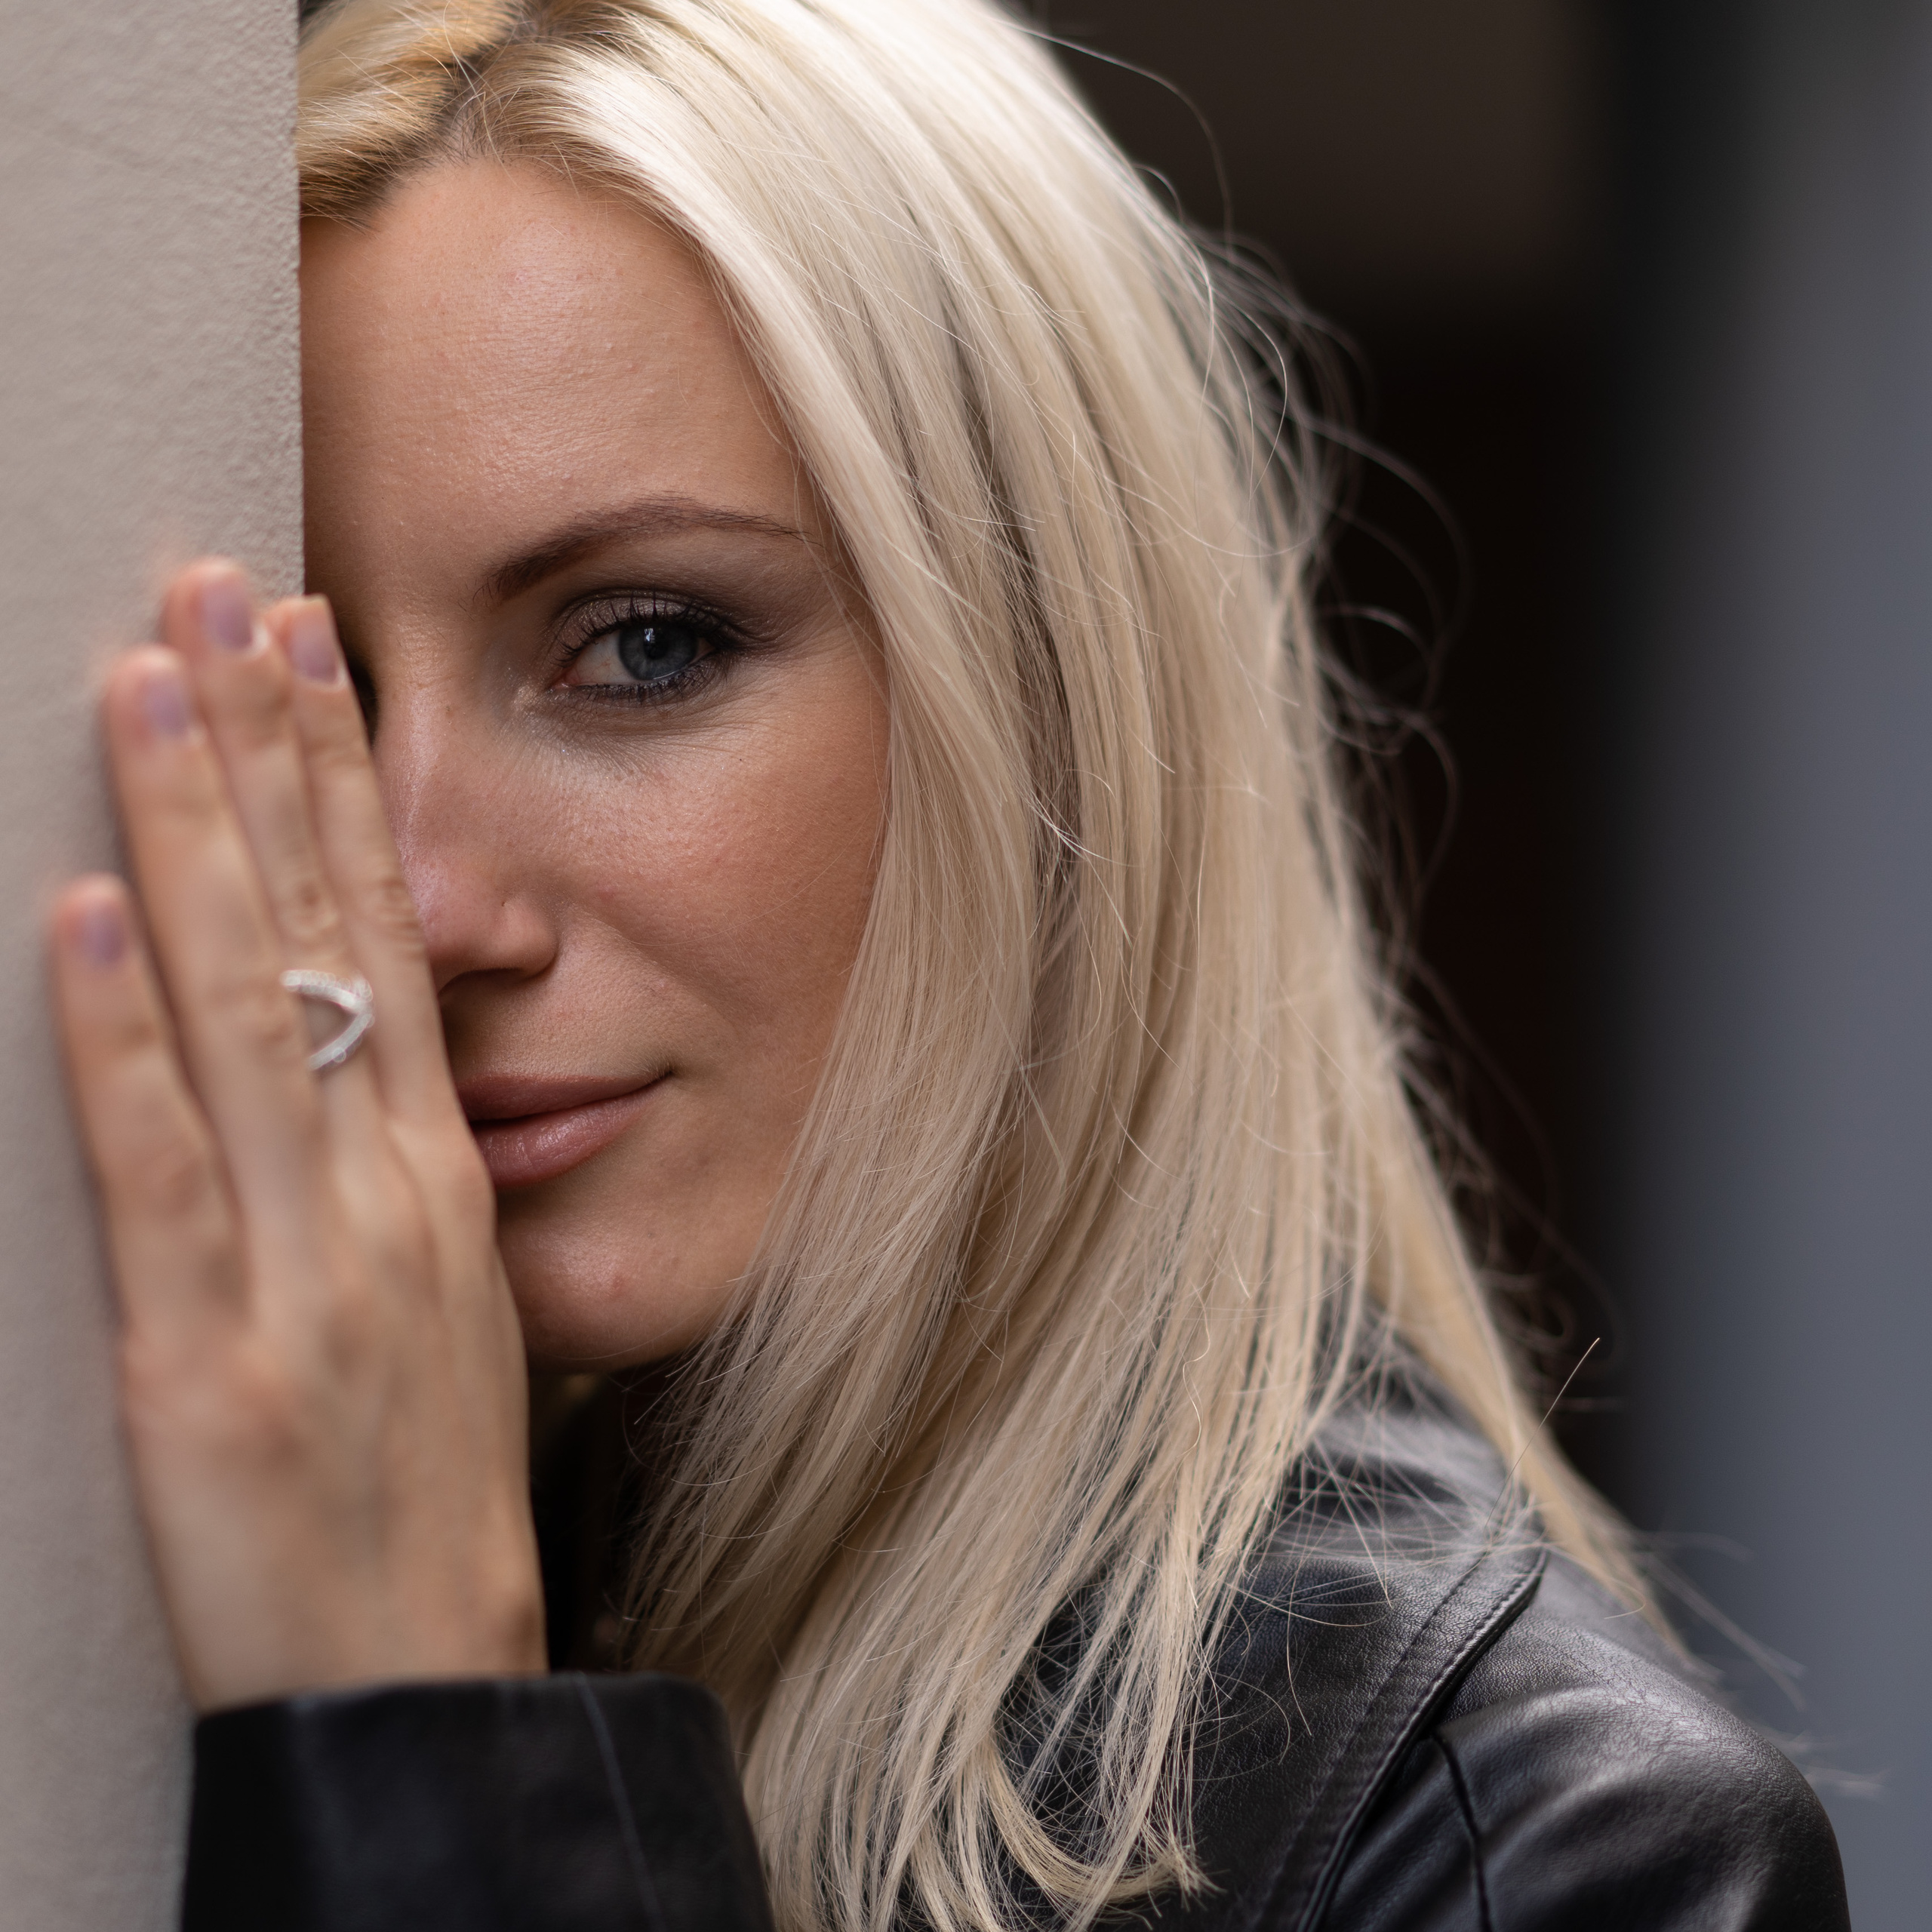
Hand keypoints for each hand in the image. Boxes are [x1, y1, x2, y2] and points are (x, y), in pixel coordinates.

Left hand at [49, 561, 544, 1711]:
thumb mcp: (445, 1308)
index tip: (305, 655)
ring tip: (145, 683)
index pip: (389, 935)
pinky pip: (159, 1164)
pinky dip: (117, 1033)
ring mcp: (300, 1261)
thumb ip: (392, 1173)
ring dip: (193, 832)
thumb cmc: (425, 1490)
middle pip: (324, 932)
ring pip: (242, 1005)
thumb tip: (345, 1049)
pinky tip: (84, 915)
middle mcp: (385, 1186)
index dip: (341, 788)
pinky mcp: (201, 1350)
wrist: (419, 1675)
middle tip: (225, 595)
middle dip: (267, 752)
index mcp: (438, 1175)